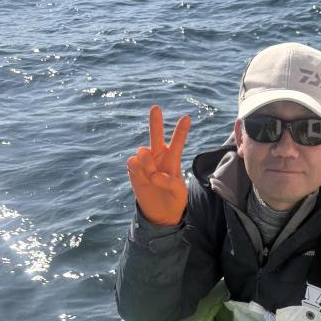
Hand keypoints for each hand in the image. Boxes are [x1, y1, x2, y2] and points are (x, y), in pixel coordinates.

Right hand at [127, 105, 190, 225]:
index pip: (177, 142)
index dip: (181, 131)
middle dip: (155, 122)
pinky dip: (137, 171)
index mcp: (172, 159)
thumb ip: (171, 183)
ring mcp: (144, 161)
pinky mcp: (133, 168)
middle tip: (156, 108)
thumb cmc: (174, 199)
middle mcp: (158, 156)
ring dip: (147, 165)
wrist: (159, 212)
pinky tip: (143, 180)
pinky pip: (132, 162)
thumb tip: (154, 175)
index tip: (187, 118)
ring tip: (151, 178)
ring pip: (142, 152)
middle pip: (155, 135)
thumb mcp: (179, 194)